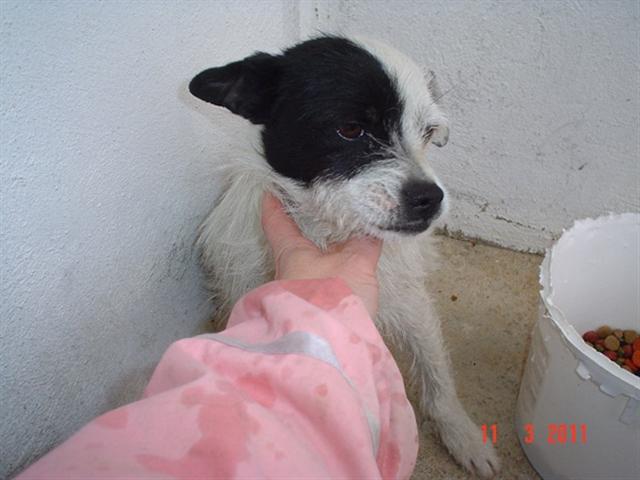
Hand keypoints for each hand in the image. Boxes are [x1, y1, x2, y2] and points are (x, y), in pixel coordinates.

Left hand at [261, 193, 382, 316]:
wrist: (329, 347)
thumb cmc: (332, 297)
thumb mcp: (356, 264)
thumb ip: (366, 244)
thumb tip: (375, 225)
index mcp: (291, 253)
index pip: (276, 222)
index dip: (274, 204)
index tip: (271, 188)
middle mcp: (290, 271)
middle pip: (293, 244)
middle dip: (305, 230)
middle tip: (321, 212)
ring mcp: (299, 293)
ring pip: (309, 266)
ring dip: (323, 255)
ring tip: (345, 241)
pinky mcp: (313, 311)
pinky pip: (322, 284)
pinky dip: (333, 274)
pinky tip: (350, 274)